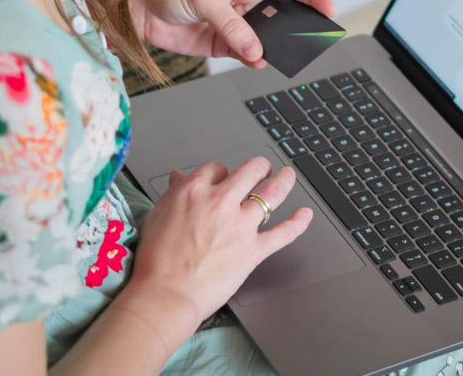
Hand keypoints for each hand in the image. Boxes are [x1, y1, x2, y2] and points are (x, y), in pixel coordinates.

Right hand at [124, 158, 311, 340]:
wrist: (164, 295)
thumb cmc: (156, 260)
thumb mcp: (157, 215)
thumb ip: (173, 193)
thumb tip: (179, 177)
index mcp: (195, 191)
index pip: (217, 167)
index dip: (222, 172)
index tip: (223, 177)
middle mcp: (222, 202)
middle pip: (251, 171)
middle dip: (259, 167)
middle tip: (262, 169)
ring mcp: (241, 225)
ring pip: (272, 194)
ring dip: (284, 180)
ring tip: (288, 175)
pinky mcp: (253, 250)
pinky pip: (283, 233)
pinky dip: (298, 223)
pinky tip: (306, 214)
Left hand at [127, 0, 336, 67]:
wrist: (133, 5)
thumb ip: (232, 25)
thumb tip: (256, 48)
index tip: (328, 8)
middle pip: (285, 13)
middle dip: (299, 25)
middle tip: (312, 38)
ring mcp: (238, 23)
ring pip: (269, 37)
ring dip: (276, 46)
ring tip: (284, 54)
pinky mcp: (224, 43)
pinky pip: (249, 53)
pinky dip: (255, 58)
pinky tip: (257, 60)